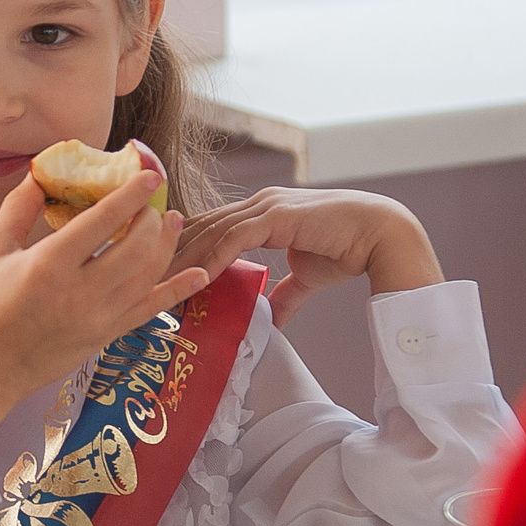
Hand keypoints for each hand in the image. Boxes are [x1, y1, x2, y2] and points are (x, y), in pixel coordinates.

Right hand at [0, 170, 208, 442]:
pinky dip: (179, 290)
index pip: (102, 222)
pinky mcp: (109, 334)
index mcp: (50, 264)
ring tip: (172, 220)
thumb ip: (18, 207)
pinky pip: (152, 309)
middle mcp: (80, 291)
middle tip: (150, 204)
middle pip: (135, 247)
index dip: (130, 196)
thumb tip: (40, 172)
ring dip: (167, 243)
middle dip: (150, 219)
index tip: (149, 176)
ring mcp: (100, 316)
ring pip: (149, 274)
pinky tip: (199, 273)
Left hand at [183, 188, 443, 324]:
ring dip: (185, 256)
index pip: (210, 226)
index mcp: (262, 212)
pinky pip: (237, 237)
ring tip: (159, 281)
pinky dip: (215, 256)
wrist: (383, 235)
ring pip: (213, 229)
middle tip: (142, 278)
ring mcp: (268, 206)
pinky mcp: (279, 216)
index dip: (184, 247)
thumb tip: (271, 321)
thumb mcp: (306, 276)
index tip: (159, 272)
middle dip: (172, 251)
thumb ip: (284, 294)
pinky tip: (199, 277)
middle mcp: (259, 203)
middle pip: (202, 225)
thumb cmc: (348, 250)